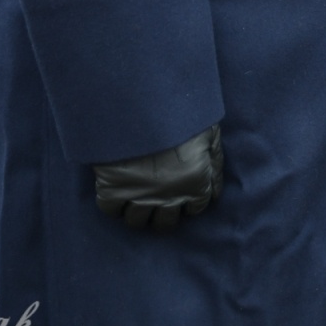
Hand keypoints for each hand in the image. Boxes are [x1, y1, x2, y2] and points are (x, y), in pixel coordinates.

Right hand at [93, 124, 223, 231]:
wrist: (146, 102)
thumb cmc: (184, 114)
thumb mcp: (210, 135)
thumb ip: (214, 165)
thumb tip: (214, 193)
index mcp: (196, 184)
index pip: (194, 209)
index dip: (187, 201)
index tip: (179, 192)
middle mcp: (169, 197)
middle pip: (164, 223)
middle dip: (162, 213)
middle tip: (155, 198)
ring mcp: (140, 196)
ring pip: (137, 221)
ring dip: (137, 211)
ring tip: (135, 196)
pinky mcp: (113, 189)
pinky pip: (110, 209)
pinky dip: (113, 203)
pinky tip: (116, 190)